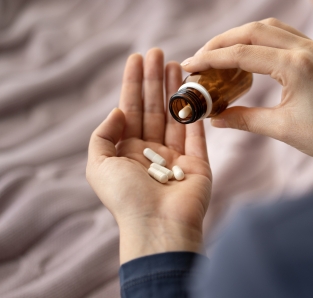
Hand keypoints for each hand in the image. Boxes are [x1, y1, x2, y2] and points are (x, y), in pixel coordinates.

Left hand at [86, 48, 211, 263]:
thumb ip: (103, 135)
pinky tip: (192, 89)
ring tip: (175, 63)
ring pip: (175, 115)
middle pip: (154, 107)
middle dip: (154, 80)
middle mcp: (151, 151)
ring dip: (174, 89)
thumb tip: (118, 110)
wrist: (158, 226)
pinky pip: (196, 131)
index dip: (133, 84)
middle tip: (157, 52)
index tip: (136, 59)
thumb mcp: (98, 165)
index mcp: (127, 152)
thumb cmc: (125, 199)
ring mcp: (176, 155)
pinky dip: (194, 110)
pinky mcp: (198, 162)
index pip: (131, 109)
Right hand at [182, 18, 312, 170]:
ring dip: (242, 37)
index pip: (242, 54)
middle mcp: (307, 49)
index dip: (211, 58)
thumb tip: (215, 119)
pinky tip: (251, 55)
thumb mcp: (283, 129)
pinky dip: (263, 41)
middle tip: (200, 58)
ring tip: (221, 54)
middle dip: (222, 42)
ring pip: (270, 29)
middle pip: (254, 31)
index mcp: (296, 66)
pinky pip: (286, 36)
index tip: (189, 65)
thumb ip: (245, 120)